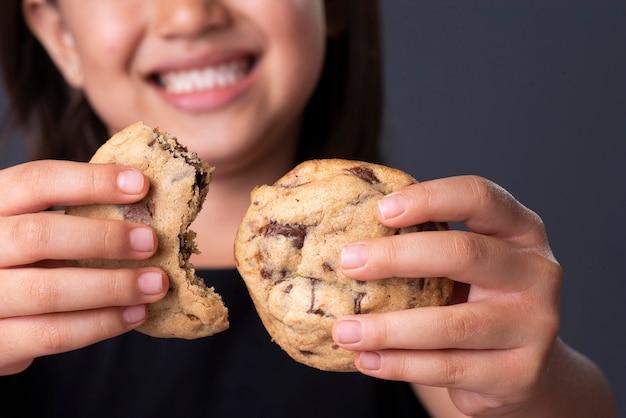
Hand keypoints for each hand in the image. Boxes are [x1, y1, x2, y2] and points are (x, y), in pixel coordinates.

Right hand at [0, 160, 168, 375]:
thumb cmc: (20, 263)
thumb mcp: (28, 228)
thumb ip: (68, 217)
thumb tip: (142, 198)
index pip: (35, 182)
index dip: (90, 181)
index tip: (141, 184)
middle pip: (38, 235)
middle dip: (103, 238)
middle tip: (152, 242)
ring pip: (47, 291)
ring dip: (112, 287)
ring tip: (155, 284)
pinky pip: (51, 334)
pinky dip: (101, 324)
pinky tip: (134, 314)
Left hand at [333, 175, 561, 416]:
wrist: (527, 366)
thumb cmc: (477, 299)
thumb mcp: (468, 263)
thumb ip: (429, 243)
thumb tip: (349, 235)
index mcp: (522, 231)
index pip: (479, 197)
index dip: (430, 198)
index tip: (379, 210)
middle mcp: (537, 273)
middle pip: (464, 254)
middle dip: (396, 257)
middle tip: (347, 263)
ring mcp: (533, 326)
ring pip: (451, 324)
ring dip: (387, 328)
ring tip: (343, 331)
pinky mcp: (519, 373)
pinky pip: (448, 368)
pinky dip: (399, 365)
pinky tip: (367, 360)